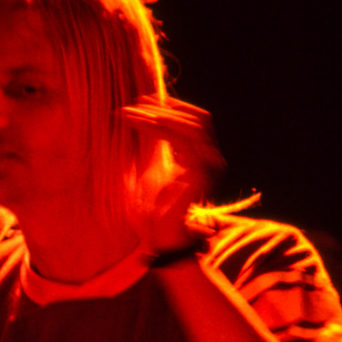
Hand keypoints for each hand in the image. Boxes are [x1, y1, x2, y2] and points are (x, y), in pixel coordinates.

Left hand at [121, 95, 225, 251]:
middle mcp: (209, 160)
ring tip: (135, 113)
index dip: (169, 107)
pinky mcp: (202, 174)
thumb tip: (132, 117)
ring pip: (193, 124)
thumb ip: (145, 144)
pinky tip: (141, 124)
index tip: (140, 102)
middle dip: (166, 107)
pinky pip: (186, 140)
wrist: (157, 239)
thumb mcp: (144, 168)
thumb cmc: (149, 210)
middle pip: (197, 118)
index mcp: (197, 158)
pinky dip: (162, 127)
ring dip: (162, 114)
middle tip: (137, 103)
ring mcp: (209, 167)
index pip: (192, 120)